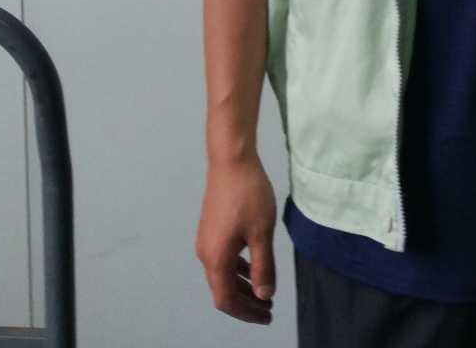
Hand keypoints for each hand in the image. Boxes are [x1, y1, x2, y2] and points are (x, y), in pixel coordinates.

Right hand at [195, 154, 278, 324]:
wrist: (231, 160)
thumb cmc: (248, 194)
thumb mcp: (262, 232)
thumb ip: (263, 266)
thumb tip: (264, 295)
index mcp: (216, 258)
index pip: (227, 300)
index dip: (247, 313)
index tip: (267, 316)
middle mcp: (206, 253)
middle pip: (223, 290)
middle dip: (246, 303)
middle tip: (269, 308)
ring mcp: (206, 241)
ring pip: (223, 275)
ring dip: (243, 287)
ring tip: (265, 292)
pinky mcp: (211, 230)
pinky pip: (223, 259)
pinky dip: (238, 269)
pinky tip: (254, 267)